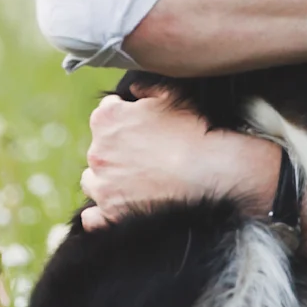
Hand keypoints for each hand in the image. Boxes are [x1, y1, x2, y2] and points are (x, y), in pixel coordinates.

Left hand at [78, 87, 282, 229]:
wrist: (213, 173)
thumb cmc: (195, 132)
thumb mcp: (173, 98)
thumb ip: (146, 90)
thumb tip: (134, 91)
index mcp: (107, 119)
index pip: (108, 112)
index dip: (127, 118)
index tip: (143, 127)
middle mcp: (98, 152)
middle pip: (100, 147)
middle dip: (117, 148)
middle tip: (148, 154)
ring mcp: (103, 185)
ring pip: (94, 179)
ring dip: (109, 178)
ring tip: (137, 180)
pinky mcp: (112, 213)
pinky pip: (93, 217)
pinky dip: (100, 214)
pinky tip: (116, 208)